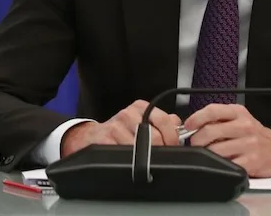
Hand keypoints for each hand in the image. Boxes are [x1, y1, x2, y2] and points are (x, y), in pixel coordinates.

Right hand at [61, 100, 181, 157]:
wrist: (92, 136)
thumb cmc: (121, 130)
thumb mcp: (142, 120)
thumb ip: (163, 122)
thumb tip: (178, 125)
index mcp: (141, 107)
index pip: (165, 120)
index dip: (172, 138)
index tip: (174, 148)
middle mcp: (128, 114)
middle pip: (154, 136)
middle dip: (161, 151)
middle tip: (161, 159)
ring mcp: (116, 126)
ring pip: (140, 148)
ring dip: (145, 159)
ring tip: (145, 162)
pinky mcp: (105, 139)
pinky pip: (124, 154)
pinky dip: (130, 161)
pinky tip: (130, 162)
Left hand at [183, 104, 270, 177]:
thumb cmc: (253, 134)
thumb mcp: (239, 118)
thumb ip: (218, 118)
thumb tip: (193, 126)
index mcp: (238, 113)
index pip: (212, 111)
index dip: (196, 119)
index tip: (187, 126)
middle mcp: (244, 126)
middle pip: (210, 131)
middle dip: (196, 140)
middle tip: (195, 144)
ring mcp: (248, 144)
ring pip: (215, 150)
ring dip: (205, 154)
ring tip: (207, 154)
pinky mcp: (251, 162)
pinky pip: (227, 164)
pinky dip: (218, 165)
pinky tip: (219, 163)